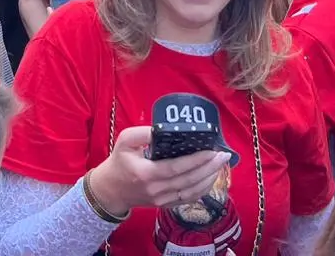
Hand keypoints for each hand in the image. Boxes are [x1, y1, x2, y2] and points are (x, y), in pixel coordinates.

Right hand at [88, 126, 233, 213]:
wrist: (111, 190)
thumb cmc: (119, 162)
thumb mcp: (125, 141)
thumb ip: (143, 133)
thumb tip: (163, 128)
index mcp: (146, 173)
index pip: (177, 167)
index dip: (196, 160)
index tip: (211, 150)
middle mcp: (157, 190)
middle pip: (189, 180)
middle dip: (209, 168)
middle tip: (223, 155)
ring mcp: (162, 200)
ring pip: (191, 192)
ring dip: (209, 179)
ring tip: (220, 165)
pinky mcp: (165, 205)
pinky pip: (187, 199)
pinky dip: (202, 190)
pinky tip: (210, 178)